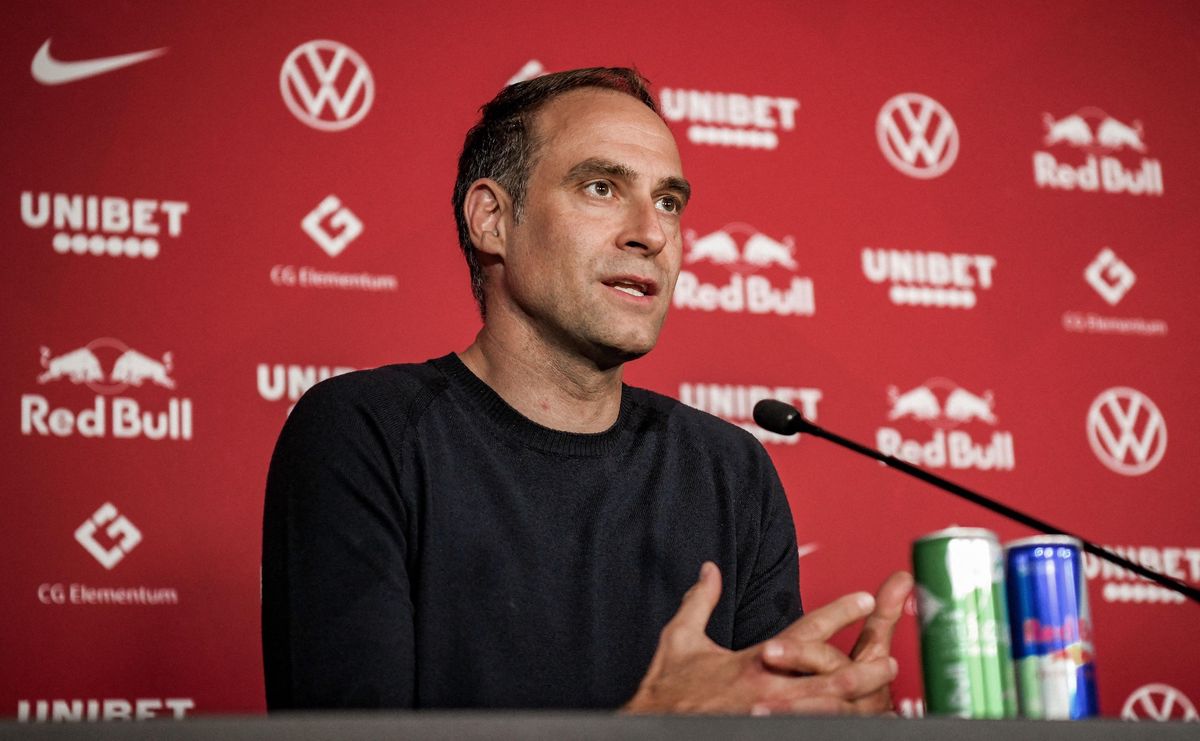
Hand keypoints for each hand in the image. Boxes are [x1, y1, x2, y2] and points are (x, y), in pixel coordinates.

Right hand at [623, 562, 897, 714]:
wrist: (651, 725)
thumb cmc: (665, 689)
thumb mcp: (680, 638)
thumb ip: (700, 601)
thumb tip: (710, 569)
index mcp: (752, 661)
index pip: (804, 631)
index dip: (839, 614)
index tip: (865, 600)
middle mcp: (765, 688)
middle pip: (826, 678)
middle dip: (862, 671)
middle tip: (891, 662)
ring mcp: (768, 716)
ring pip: (823, 711)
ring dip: (855, 704)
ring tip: (883, 698)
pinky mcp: (762, 732)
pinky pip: (805, 730)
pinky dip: (829, 725)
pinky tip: (849, 725)